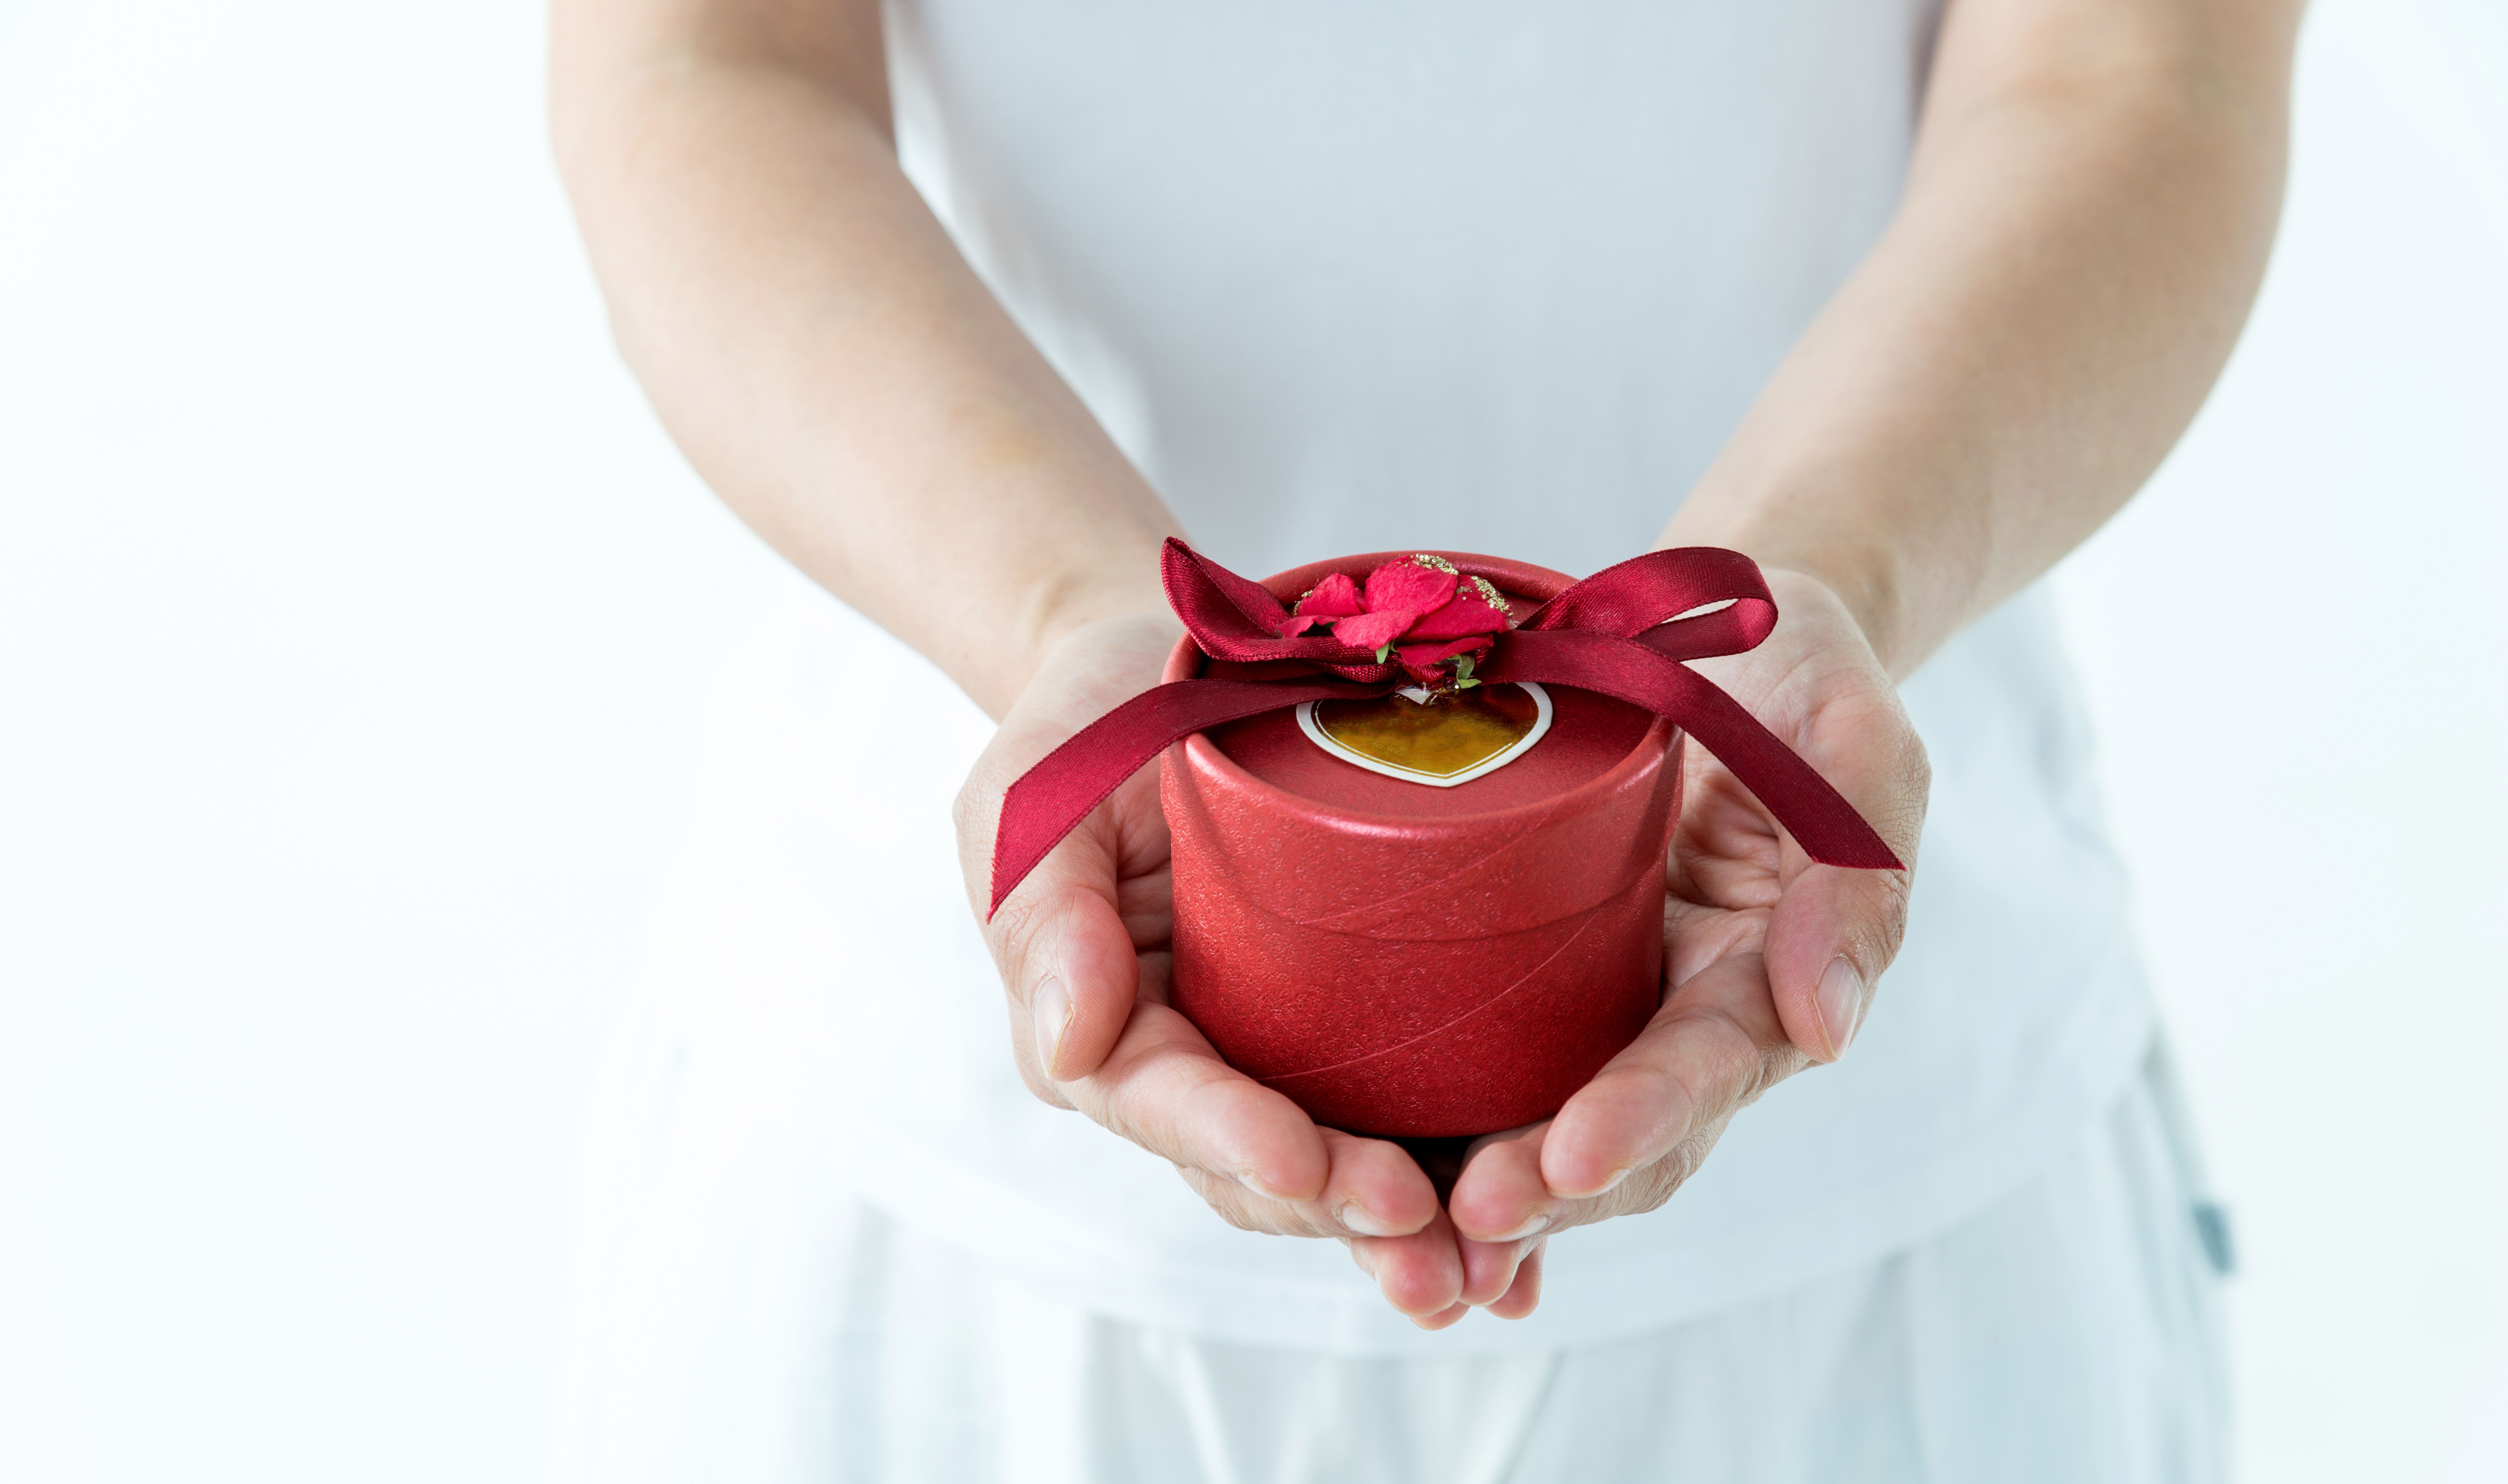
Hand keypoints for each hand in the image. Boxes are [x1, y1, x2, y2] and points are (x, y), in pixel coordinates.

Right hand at [955, 612, 1478, 1324]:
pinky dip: (1472, 1184)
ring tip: (1494, 1273)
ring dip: (1420, 1230)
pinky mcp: (1374, 1022)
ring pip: (1351, 1169)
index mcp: (1117, 1027)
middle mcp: (1209, 1061)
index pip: (1169, 1101)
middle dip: (1343, 1211)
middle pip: (1271, 1167)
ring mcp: (1293, 1051)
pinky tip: (1534, 1244)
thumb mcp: (1032, 798)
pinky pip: (1422, 1115)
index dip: (1230, 1139)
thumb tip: (1069, 1047)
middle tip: (1424, 1234)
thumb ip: (1041, 914)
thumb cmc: (1085, 729)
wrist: (1171, 668)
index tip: (1301, 1162)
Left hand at [1440, 570, 1928, 1308]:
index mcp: (1765, 972)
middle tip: (1470, 1219)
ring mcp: (1602, 1005)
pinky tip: (1368, 1204)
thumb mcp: (1853, 738)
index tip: (1573, 1158)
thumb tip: (1827, 1030)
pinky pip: (1485, 1074)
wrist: (1722, 631)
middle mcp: (1681, 1013)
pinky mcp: (1528, 978)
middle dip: (1552, 1190)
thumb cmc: (1797, 673)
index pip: (1706, 1064)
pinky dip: (1436, 1145)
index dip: (1644, 1116)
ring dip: (1491, 1195)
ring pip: (1545, 1129)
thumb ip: (1857, 868)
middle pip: (1622, 1134)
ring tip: (1414, 1242)